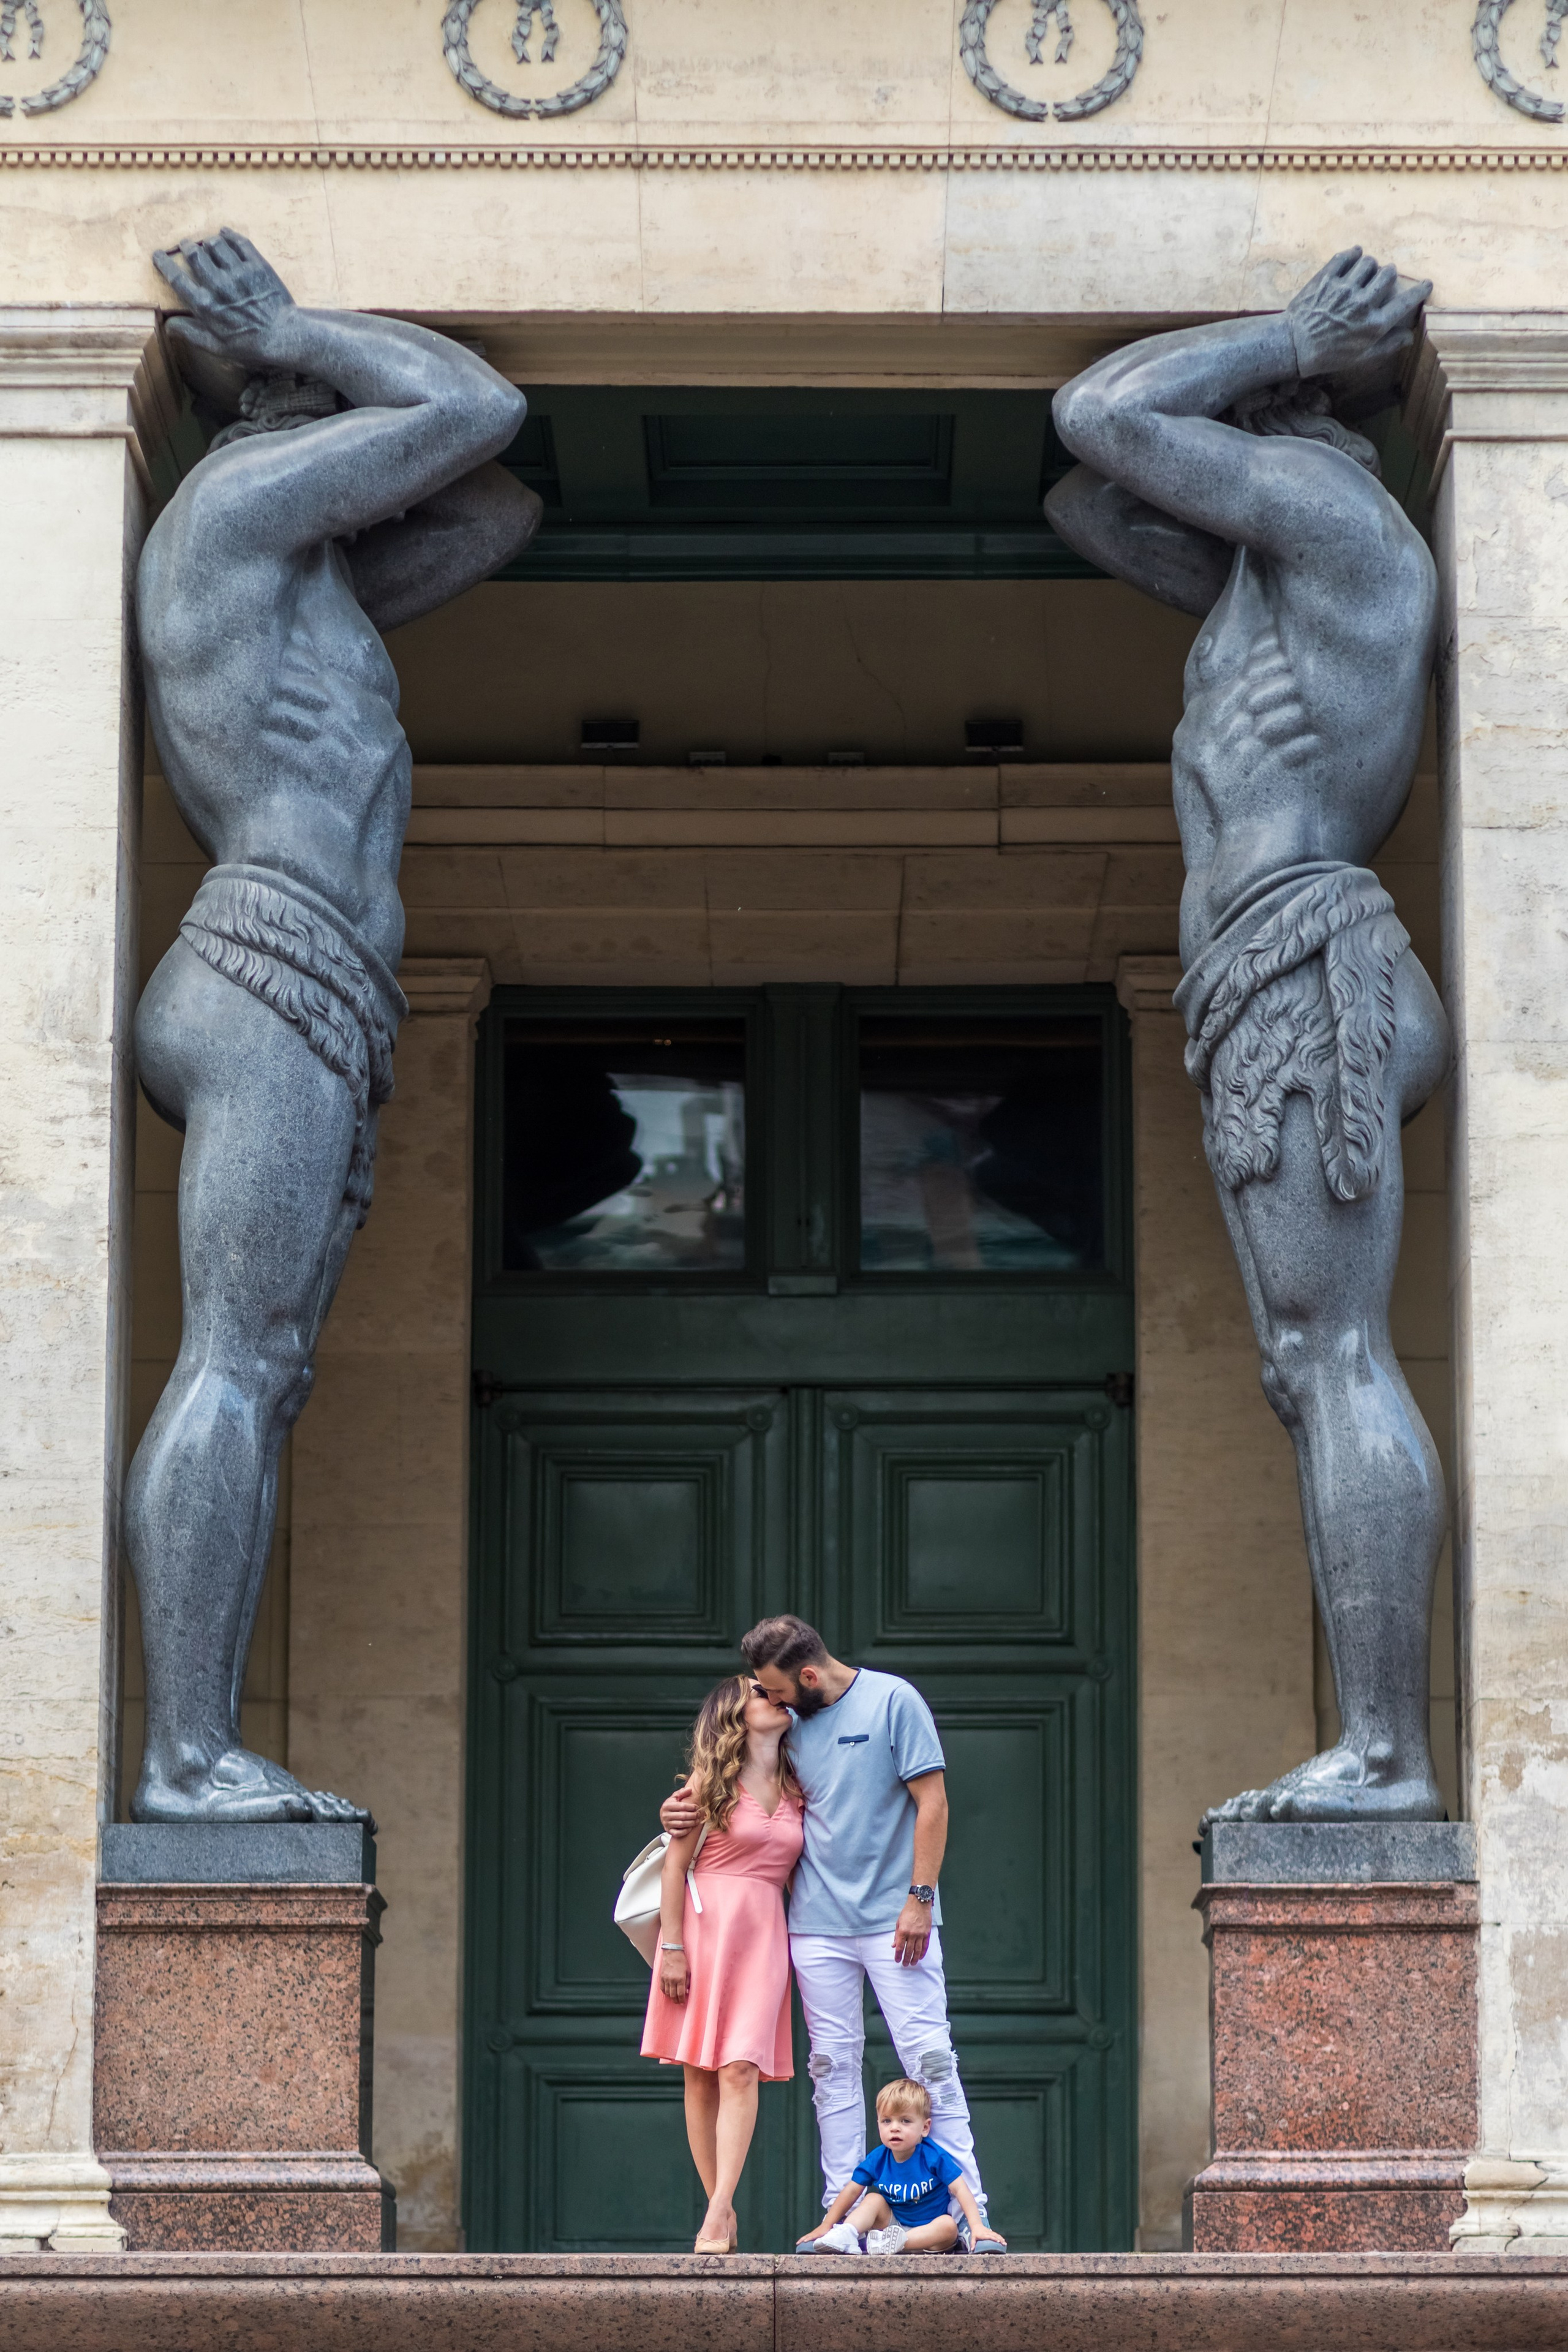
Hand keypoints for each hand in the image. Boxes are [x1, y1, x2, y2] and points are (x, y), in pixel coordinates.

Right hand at [154, 229, 296, 372]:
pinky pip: (239, 242)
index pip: (177, 278)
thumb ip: (192, 334)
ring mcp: (238, 273)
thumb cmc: (249, 345)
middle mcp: (218, 285)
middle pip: (195, 254)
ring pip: (215, 244)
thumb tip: (168, 325)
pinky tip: (225, 233)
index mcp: (205, 305)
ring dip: (208, 241)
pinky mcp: (257, 265)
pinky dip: (229, 235)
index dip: (164, 263)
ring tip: (208, 243)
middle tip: (186, 245)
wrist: (284, 336)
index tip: (158, 254)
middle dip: (187, 247)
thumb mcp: (217, 347)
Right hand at [659, 1949, 688, 2002]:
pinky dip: (665, 1992)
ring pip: (667, 1993)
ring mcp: (666, 1979)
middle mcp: (672, 1980)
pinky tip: (669, 1992)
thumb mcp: (688, 1972)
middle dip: (676, 2001)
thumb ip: (688, 1982)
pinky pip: (662, 1988)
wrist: (672, 1953)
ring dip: (671, 1997)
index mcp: (680, 1978)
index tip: (683, 2002)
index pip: (681, 1994)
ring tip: (674, 1998)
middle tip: (679, 2002)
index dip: (682, 2000)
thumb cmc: (682, 1961)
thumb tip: (686, 1992)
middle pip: (673, 1996)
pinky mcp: (661, 1977)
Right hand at [660, 1789, 701, 1836]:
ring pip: (681, 1824)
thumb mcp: (675, 1797)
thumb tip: (690, 1789)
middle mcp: (665, 1815)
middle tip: (699, 1814)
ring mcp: (666, 1824)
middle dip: (693, 1815)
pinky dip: (685, 1831)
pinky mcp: (668, 1831)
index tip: (697, 1807)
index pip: (681, 1806)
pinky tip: (690, 1828)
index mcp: (667, 1805)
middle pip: (682, 1816)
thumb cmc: (671, 1805)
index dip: (691, 1807)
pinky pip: (677, 1833)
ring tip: (697, 1821)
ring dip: (691, 1823)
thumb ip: (682, 1793)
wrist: (664, 1815)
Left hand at [892, 1894, 931, 1967]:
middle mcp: (912, 1934)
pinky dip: (923, 1953)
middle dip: (906, 1959)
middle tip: (904, 1964)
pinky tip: (920, 1957)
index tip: (897, 1960)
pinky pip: (925, 1946)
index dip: (898, 1955)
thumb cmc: (907, 1912)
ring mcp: (920, 1934)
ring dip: (914, 1958)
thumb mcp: (898, 1922)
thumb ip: (897, 1935)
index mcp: (903, 1931)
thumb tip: (894, 1946)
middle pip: (908, 1951)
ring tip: (912, 1963)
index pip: (900, 1947)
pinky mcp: (927, 1933)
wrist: (919, 1904)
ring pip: (918, 1950)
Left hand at [973, 2224, 1008, 2247]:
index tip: (998, 2241)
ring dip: (1001, 2238)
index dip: (994, 2238)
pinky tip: (1003, 2240)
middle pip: (995, 2236)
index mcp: (984, 2235)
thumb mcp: (973, 2237)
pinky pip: (996, 2234)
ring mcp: (990, 2232)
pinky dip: (1000, 2237)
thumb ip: (972, 2243)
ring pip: (996, 2235)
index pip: (990, 2236)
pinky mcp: (991, 2232)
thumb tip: (971, 2250)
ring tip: (1005, 2243)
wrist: (976, 2225)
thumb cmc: (975, 2232)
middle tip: (1004, 2243)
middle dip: (1000, 2239)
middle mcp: (988, 2233)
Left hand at [1285, 247, 1430, 380]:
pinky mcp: (1326, 278)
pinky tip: (1354, 256)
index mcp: (1374, 324)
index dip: (1419, 291)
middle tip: (1384, 278)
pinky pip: (1346, 257)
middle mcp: (1362, 303)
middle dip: (1389, 274)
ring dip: (1370, 265)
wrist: (1293, 347)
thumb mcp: (1360, 358)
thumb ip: (1387, 346)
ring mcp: (1344, 289)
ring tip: (1365, 271)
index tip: (1426, 284)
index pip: (1405, 302)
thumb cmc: (1328, 356)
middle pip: (1388, 274)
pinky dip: (1352, 254)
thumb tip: (1410, 337)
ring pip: (1369, 262)